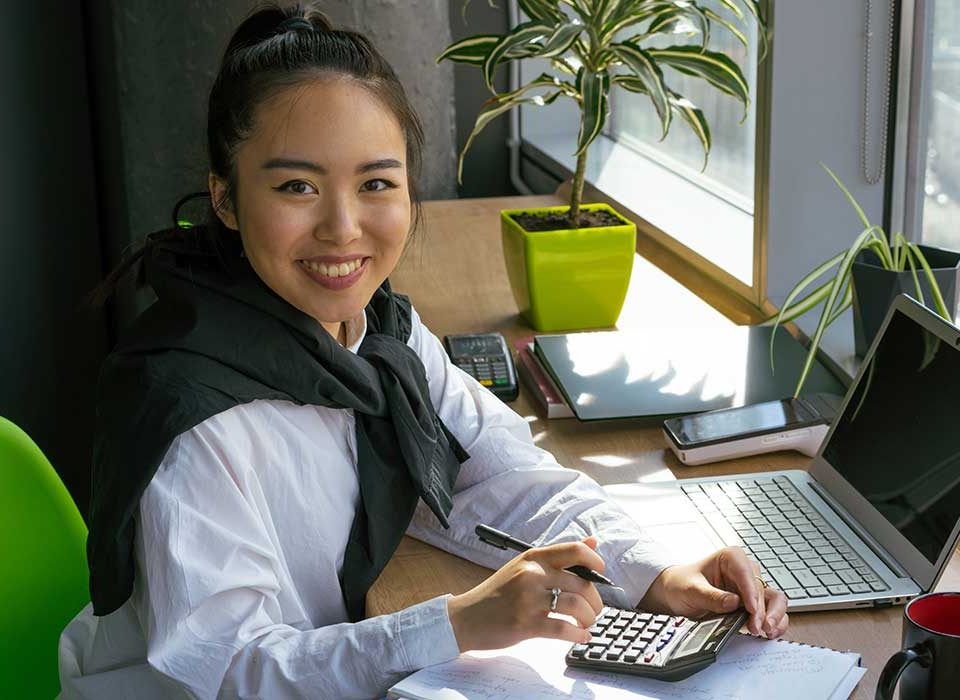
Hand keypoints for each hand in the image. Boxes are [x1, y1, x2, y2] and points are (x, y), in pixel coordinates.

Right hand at [447, 537, 604, 651]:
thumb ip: (557, 557)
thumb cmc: (497, 594)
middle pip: (582, 584)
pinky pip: (564, 629)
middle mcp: (532, 575)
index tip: (601, 573)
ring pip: (577, 606)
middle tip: (593, 610)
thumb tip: (593, 542)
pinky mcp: (526, 624)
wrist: (466, 618)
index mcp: (533, 558)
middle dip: (595, 601)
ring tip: (586, 624)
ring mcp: (528, 600)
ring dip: (589, 618)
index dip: (595, 561)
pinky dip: (578, 635)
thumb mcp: (524, 567)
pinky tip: (580, 636)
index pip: (575, 550)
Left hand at [638, 546, 788, 637]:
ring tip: (767, 632)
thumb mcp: (690, 590)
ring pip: (774, 599)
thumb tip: (734, 602)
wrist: (674, 594)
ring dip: (775, 616)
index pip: (746, 573)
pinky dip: (774, 622)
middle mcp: (745, 571)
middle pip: (763, 588)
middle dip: (763, 610)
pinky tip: (769, 633)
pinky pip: (771, 611)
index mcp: (731, 557)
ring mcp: (750, 588)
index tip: (752, 610)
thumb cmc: (681, 584)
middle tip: (757, 627)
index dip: (752, 593)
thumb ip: (711, 596)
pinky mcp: (752, 603)